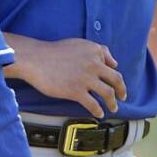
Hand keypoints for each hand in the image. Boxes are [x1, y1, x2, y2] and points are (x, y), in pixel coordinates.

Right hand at [4, 35, 125, 117]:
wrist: (35, 59)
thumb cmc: (52, 52)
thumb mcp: (77, 43)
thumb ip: (96, 50)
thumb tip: (113, 61)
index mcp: (93, 50)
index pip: (112, 64)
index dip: (114, 74)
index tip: (115, 82)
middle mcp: (93, 63)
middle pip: (116, 80)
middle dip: (121, 90)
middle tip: (122, 97)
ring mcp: (86, 78)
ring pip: (108, 94)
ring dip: (113, 103)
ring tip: (113, 108)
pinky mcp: (76, 91)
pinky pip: (93, 104)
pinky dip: (98, 110)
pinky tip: (98, 113)